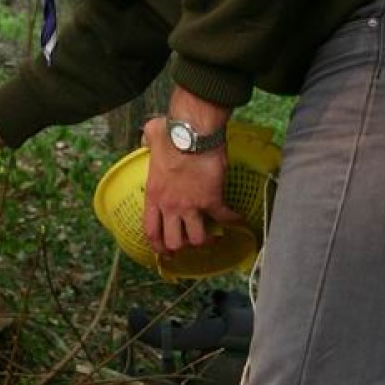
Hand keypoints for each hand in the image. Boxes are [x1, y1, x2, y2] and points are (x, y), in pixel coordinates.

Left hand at [141, 114, 240, 254]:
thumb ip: (147, 143)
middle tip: (188, 243)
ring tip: (211, 234)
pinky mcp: (212, 200)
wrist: (193, 133)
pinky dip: (232, 220)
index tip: (164, 251)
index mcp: (154, 196)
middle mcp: (171, 206)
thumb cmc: (171, 133)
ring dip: (205, 238)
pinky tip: (237, 219)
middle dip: (181, 246)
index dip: (157, 246)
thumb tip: (146, 139)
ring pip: (198, 238)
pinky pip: (224, 217)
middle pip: (174, 242)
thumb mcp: (151, 139)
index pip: (151, 231)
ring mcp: (191, 205)